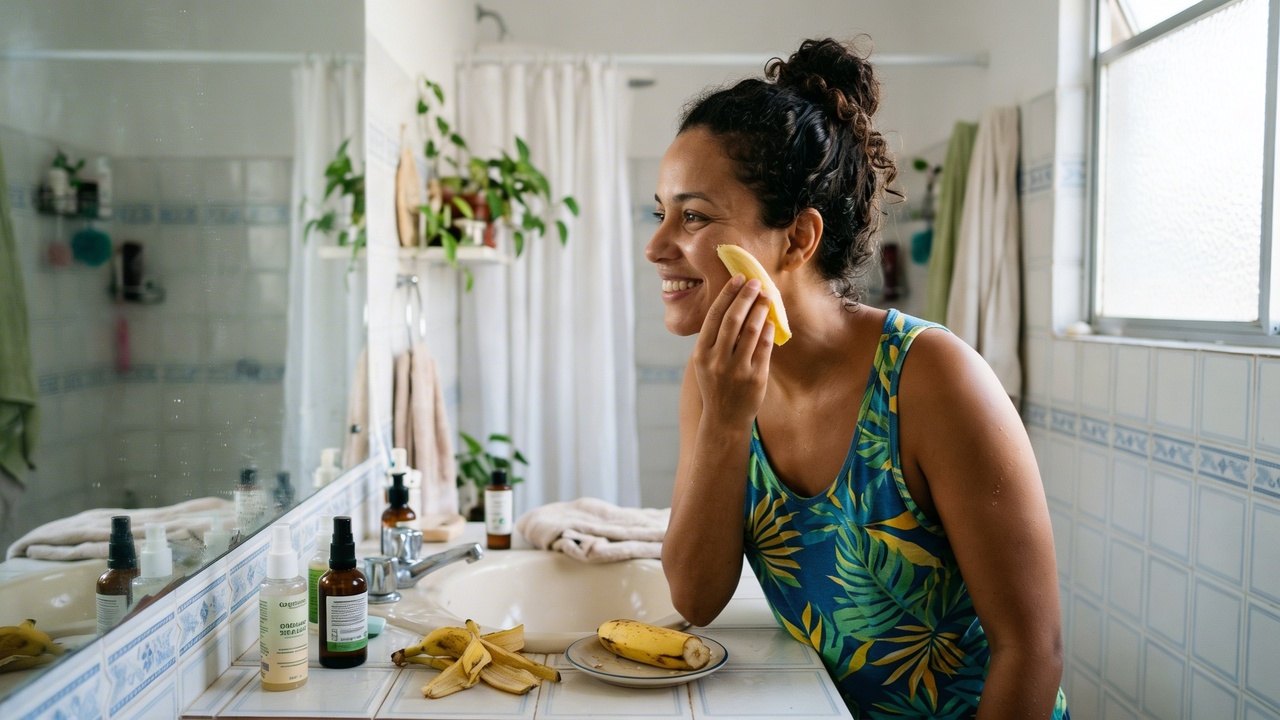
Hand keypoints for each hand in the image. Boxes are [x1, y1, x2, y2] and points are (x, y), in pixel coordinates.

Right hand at [691, 275, 774, 428]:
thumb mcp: (706, 362)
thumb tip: (733, 304)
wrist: (724, 419)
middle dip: (746, 297)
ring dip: (761, 310)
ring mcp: (737, 370)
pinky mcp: (755, 378)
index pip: (715, 316)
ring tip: (767, 298)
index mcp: (702, 353)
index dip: (728, 294)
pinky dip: (769, 330)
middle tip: (756, 283)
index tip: (739, 278)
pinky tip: (771, 321)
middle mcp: (717, 360)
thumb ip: (715, 338)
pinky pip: (765, 347)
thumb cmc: (715, 384)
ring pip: (751, 330)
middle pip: (733, 319)